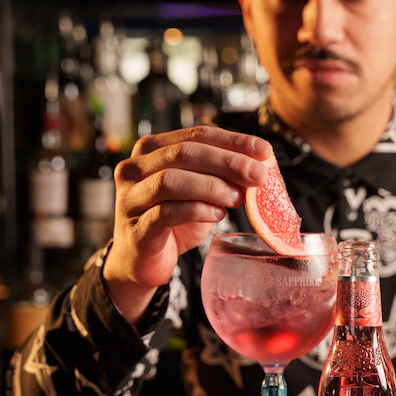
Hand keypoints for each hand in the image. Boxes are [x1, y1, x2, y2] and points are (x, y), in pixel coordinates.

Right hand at [103, 126, 272, 325]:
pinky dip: (198, 210)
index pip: (196, 134)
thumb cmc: (174, 221)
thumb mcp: (202, 192)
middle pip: (185, 152)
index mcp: (152, 149)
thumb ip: (222, 176)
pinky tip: (218, 215)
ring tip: (237, 198)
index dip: (233, 141)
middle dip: (228, 162)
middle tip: (259, 175)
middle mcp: (135, 168)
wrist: (143, 261)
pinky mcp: (137, 228)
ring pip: (172, 180)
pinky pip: (167, 213)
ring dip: (212, 187)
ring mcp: (131, 198)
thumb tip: (260, 166)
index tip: (265, 151)